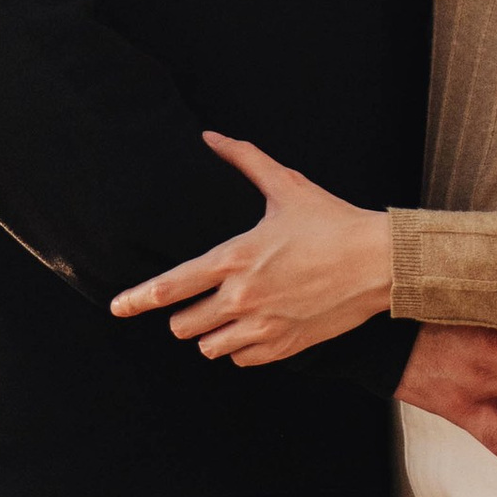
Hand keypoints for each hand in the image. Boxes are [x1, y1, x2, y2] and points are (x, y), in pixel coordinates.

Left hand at [112, 135, 391, 363]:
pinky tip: (255, 326)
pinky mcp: (284, 347)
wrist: (379, 263)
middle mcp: (243, 297)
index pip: (170, 287)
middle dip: (185, 314)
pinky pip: (239, 359)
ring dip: (211, 334)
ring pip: (208, 347)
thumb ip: (244, 160)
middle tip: (202, 300)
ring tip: (229, 314)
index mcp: (235, 258)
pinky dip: (240, 347)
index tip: (117, 307)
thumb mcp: (287, 186)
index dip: (137, 300)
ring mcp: (263, 326)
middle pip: (183, 325)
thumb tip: (212, 136)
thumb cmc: (332, 222)